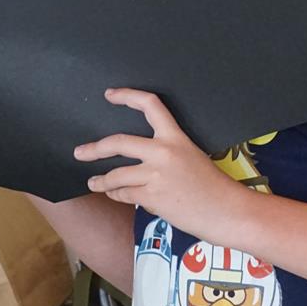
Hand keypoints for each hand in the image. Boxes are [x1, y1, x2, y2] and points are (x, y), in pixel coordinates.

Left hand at [75, 88, 248, 240]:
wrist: (226, 211)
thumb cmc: (212, 187)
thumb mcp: (191, 157)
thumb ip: (165, 153)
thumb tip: (136, 159)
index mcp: (176, 137)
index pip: (150, 105)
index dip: (127, 96)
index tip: (110, 95)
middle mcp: (164, 152)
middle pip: (118, 142)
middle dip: (94, 149)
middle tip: (80, 152)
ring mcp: (156, 175)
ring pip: (116, 175)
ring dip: (101, 180)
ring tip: (94, 182)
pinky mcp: (153, 197)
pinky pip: (124, 194)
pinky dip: (116, 195)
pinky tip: (115, 194)